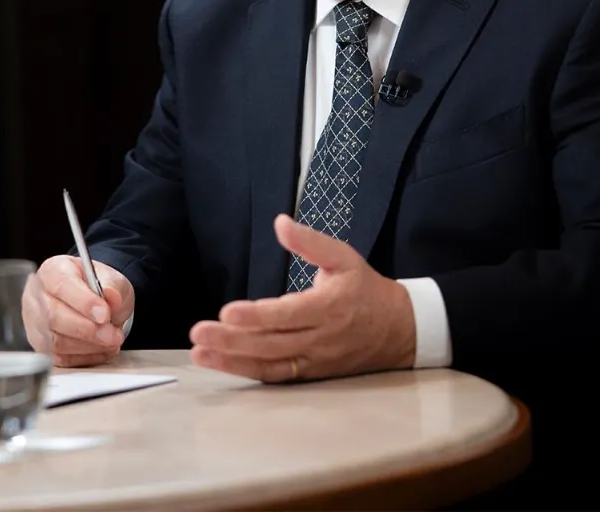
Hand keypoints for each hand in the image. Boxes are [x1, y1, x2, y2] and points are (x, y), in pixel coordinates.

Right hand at [23, 255, 134, 367]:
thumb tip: (111, 295)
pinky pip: (59, 357)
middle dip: (87, 329)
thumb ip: (113, 286)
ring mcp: (35, 322)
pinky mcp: (41, 345)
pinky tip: (102, 350)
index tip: (105, 314)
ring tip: (111, 341)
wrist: (95, 302)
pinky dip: (84, 357)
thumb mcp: (112, 279)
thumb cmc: (98, 287)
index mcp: (53, 270)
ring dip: (87, 346)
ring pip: (55, 341)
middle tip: (112, 335)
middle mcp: (37, 295)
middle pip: (53, 316)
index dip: (84, 302)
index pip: (62, 285)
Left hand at [188, 214, 415, 382]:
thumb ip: (310, 242)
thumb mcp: (343, 256)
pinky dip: (248, 372)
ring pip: (270, 364)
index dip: (256, 316)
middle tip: (199, 334)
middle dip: (232, 341)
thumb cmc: (365, 289)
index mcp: (328, 307)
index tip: (226, 311)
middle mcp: (320, 339)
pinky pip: (276, 375)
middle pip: (271, 343)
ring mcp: (314, 360)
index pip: (287, 315)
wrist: (400, 330)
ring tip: (200, 354)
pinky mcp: (310, 373)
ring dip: (232, 361)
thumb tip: (280, 223)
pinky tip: (222, 365)